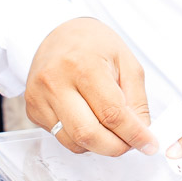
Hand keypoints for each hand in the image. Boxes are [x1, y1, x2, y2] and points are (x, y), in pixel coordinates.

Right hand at [25, 18, 156, 156]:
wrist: (59, 33)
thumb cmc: (95, 45)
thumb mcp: (127, 63)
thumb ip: (137, 100)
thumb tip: (142, 134)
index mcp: (83, 65)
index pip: (112, 113)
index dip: (134, 134)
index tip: (149, 144)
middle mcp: (56, 82)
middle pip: (88, 134)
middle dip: (116, 147)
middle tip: (131, 144)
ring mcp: (39, 97)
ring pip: (74, 142)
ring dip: (99, 145)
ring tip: (112, 130)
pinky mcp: (32, 109)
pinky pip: (61, 138)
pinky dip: (81, 139)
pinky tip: (90, 120)